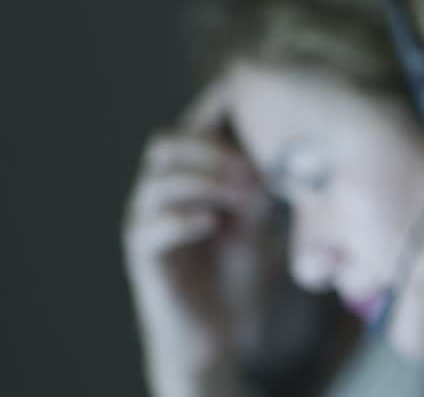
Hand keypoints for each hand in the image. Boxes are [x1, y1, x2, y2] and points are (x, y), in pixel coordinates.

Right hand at [122, 79, 270, 396]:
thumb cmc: (236, 268)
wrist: (216, 330)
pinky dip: (183, 219)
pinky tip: (212, 223)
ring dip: (204, 182)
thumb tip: (274, 151)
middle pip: (165, 145)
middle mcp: (157, 191)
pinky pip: (149, 228)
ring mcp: (144, 222)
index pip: (188, 128)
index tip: (249, 99)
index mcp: (183, 176)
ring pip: (157, 182)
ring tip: (244, 196)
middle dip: (209, 149)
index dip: (211, 109)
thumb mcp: (254, 218)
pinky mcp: (142, 257)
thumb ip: (255, 184)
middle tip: (250, 167)